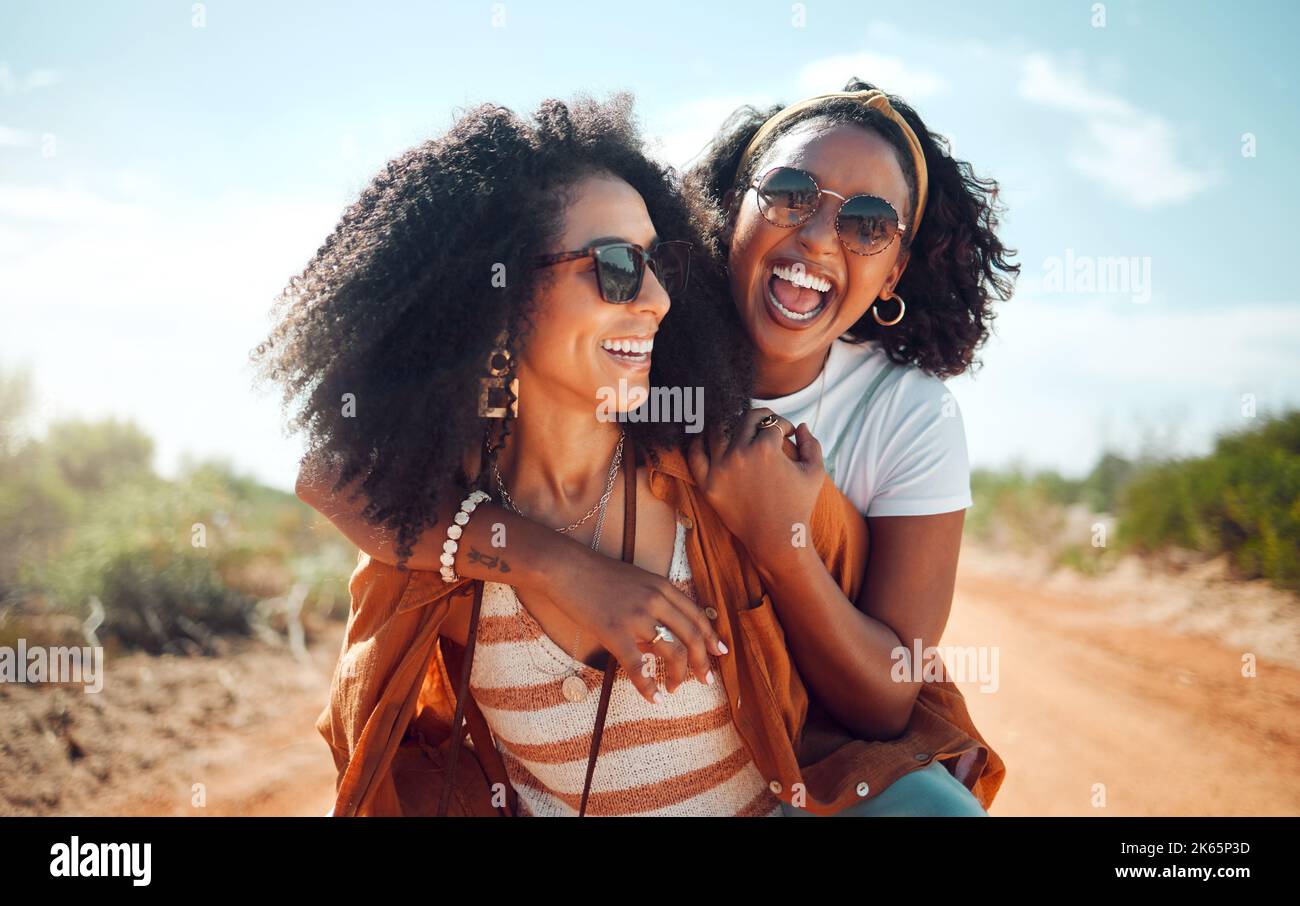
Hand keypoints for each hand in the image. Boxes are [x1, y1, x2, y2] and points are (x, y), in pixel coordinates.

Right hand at [530, 540, 729, 702]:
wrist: (565, 567)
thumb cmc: (596, 574)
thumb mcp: (635, 581)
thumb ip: (653, 603)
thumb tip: (660, 637)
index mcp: (662, 586)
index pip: (698, 616)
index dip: (711, 637)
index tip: (720, 653)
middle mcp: (656, 600)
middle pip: (693, 637)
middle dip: (703, 663)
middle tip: (707, 681)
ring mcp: (636, 617)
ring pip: (673, 653)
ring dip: (679, 676)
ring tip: (675, 689)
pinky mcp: (615, 632)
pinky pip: (639, 667)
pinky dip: (649, 687)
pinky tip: (653, 698)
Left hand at [686, 407, 825, 567]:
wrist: (777, 539)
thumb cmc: (798, 506)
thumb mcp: (815, 472)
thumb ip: (812, 444)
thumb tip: (801, 426)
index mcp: (767, 449)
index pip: (771, 421)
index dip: (783, 424)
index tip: (786, 432)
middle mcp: (740, 454)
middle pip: (744, 420)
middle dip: (759, 418)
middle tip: (764, 427)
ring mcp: (720, 469)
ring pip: (717, 430)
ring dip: (729, 424)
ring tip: (737, 429)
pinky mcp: (708, 484)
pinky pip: (695, 455)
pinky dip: (698, 442)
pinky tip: (706, 438)